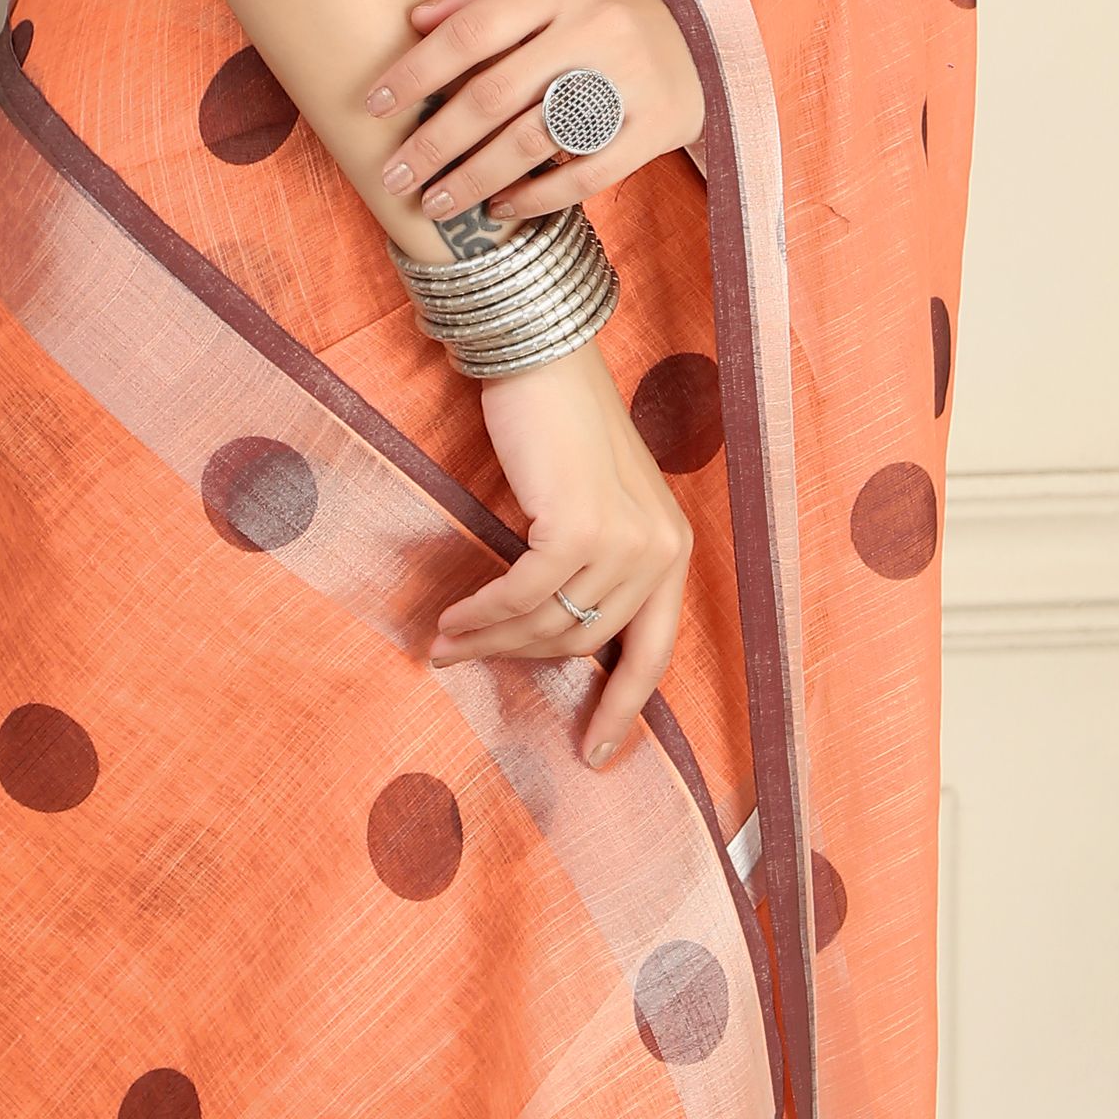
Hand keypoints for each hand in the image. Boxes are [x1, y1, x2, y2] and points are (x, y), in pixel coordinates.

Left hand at [368, 0, 704, 230]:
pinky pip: (585, 175)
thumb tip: (414, 21)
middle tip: (393, 176)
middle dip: (434, 142)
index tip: (373, 106)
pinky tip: (499, 209)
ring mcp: (630, 79)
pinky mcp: (655, 126)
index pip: (472, 30)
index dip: (417, 72)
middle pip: (495, 94)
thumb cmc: (597, 13)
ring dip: (474, 180)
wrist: (696, 41)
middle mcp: (598, 28)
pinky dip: (536, 198)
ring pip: (534, 142)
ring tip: (435, 204)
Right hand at [437, 345, 693, 766]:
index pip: (654, 655)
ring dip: (490, 638)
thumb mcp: (592, 507)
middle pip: (583, 644)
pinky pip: (521, 595)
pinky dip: (482, 613)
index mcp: (673, 551)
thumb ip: (590, 570)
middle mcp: (662, 550)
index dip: (624, 711)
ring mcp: (625, 539)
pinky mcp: (580, 526)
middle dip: (517, 660)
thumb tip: (543, 642)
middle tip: (459, 661)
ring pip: (548, 623)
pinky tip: (451, 617)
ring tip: (444, 642)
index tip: (595, 757)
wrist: (544, 361)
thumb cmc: (560, 432)